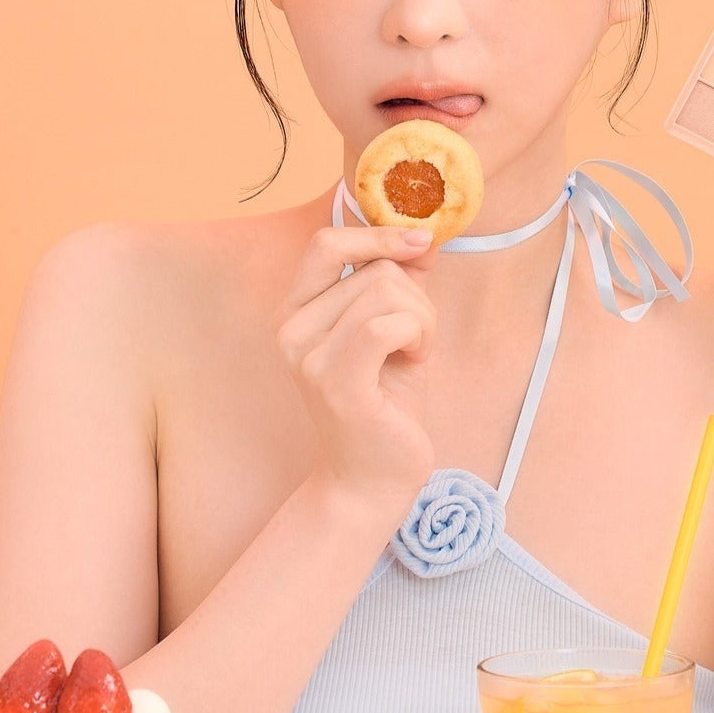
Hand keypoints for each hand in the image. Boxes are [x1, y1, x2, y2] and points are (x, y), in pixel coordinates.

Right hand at [273, 223, 438, 517]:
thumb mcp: (395, 330)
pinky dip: (417, 335)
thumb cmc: (385, 403)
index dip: (379, 234)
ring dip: (422, 319)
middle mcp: (290, 328)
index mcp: (296, 310)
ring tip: (415, 353)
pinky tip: (416, 360)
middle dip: (417, 296)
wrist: (373, 478)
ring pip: (387, 292)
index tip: (422, 242)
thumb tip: (423, 235)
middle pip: (374, 269)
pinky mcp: (335, 383)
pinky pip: (386, 325)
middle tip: (418, 337)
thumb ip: (401, 282)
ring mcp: (307, 356)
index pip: (327, 242)